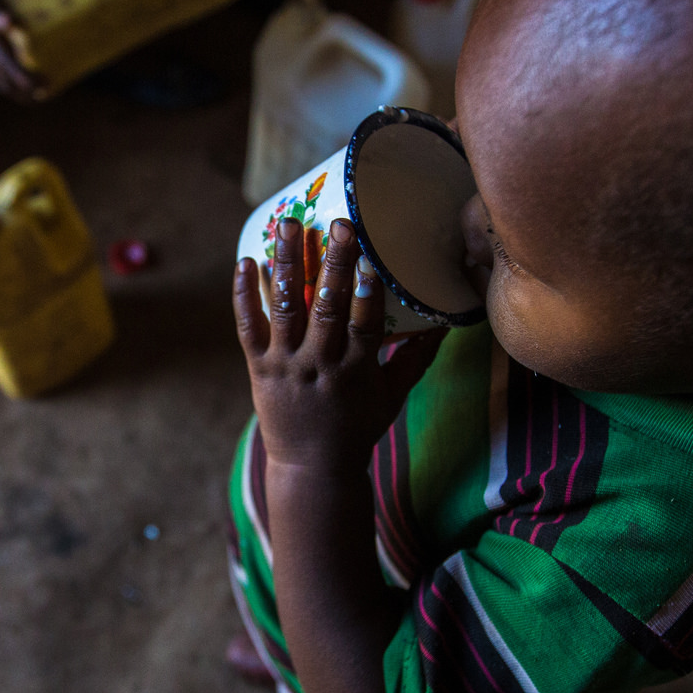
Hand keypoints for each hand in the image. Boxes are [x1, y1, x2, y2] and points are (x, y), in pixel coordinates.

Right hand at [0, 0, 42, 102]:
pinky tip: (26, 65)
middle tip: (52, 92)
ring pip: (1, 78)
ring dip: (21, 88)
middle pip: (6, 84)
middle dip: (28, 94)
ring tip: (43, 87)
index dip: (30, 83)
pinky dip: (14, 73)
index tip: (50, 85)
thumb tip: (8, 24)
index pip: (9, 72)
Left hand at [235, 217, 443, 473]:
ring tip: (288, 224)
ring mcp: (286, 366)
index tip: (372, 258)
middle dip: (333, 265)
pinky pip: (249, 327)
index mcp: (357, 371)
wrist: (312, 468)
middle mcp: (320, 365)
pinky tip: (246, 260)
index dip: (367, 292)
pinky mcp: (259, 368)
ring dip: (287, 263)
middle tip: (339, 225)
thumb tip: (447, 323)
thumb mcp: (393, 396)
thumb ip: (417, 358)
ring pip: (286, 308)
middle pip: (326, 309)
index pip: (365, 325)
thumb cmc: (357, 427)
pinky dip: (245, 295)